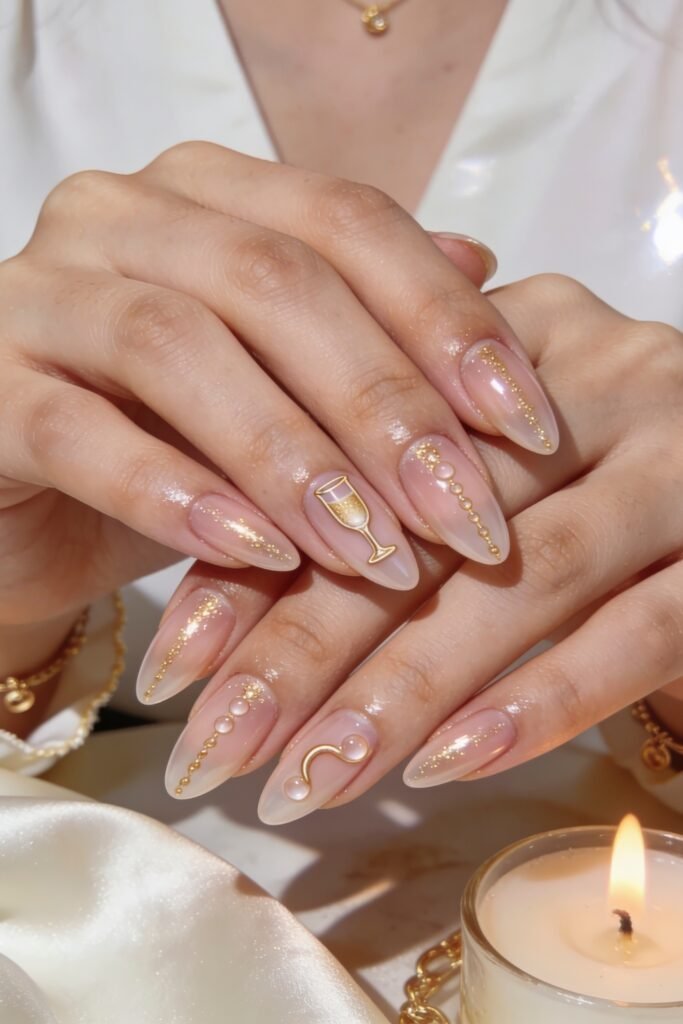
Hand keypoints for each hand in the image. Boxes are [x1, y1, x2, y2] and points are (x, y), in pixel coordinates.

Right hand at [0, 142, 558, 649]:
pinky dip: (177, 495)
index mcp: (206, 194)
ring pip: (176, 345)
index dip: (446, 321)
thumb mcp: (284, 384)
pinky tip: (259, 555)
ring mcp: (36, 295)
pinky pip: (79, 432)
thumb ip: (369, 321)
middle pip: (274, 280)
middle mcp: (118, 217)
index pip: (348, 223)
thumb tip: (488, 272)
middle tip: (464, 514)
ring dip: (292, 457)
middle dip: (384, 405)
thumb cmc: (172, 440)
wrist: (32, 507)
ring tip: (373, 551)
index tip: (526, 425)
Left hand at [153, 274, 682, 817]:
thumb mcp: (491, 449)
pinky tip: (448, 765)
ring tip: (307, 781)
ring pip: (522, 583)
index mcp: (516, 336)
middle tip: (215, 745)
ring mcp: (679, 462)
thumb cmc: (599, 470)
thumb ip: (382, 484)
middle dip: (307, 643)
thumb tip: (227, 587)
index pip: (355, 447)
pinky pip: (638, 634)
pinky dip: (541, 700)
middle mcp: (602, 378)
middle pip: (425, 520)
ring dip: (403, 690)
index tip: (176, 663)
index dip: (259, 557)